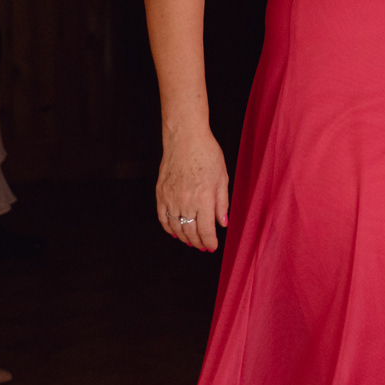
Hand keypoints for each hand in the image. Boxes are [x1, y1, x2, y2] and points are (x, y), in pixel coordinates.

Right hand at [156, 129, 228, 252]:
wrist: (185, 138)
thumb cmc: (207, 154)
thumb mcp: (222, 177)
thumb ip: (222, 203)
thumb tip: (223, 222)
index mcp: (204, 198)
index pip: (206, 230)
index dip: (209, 241)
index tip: (213, 246)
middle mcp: (186, 201)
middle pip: (191, 232)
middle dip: (198, 242)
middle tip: (203, 246)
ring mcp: (171, 199)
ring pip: (176, 227)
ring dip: (184, 238)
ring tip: (191, 241)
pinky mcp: (161, 194)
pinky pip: (163, 218)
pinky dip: (169, 228)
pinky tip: (175, 232)